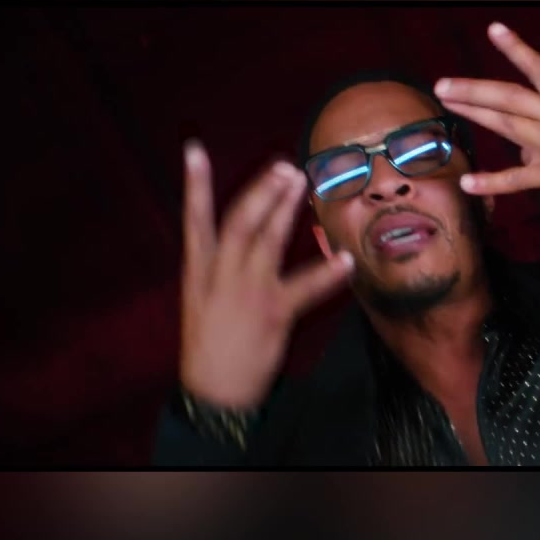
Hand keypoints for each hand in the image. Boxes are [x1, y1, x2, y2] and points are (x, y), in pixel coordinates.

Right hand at [179, 143, 354, 408]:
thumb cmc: (211, 342)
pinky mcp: (273, 314)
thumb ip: (220, 264)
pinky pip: (306, 290)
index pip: (193, 219)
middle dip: (260, 191)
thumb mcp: (203, 297)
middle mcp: (220, 276)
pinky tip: (347, 260)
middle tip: (283, 165)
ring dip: (285, 210)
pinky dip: (328, 275)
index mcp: (198, 271)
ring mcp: (247, 293)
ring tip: (301, 183)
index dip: (194, 183)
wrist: (213, 391)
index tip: (194, 148)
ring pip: (266, 242)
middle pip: (239, 222)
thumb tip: (245, 231)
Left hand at [436, 22, 539, 215]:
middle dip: (474, 89)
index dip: (515, 48)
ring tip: (448, 106)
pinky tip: (468, 183)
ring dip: (473, 114)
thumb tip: (522, 150)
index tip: (493, 29)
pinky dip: (490, 182)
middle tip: (444, 84)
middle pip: (509, 96)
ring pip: (507, 125)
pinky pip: (516, 178)